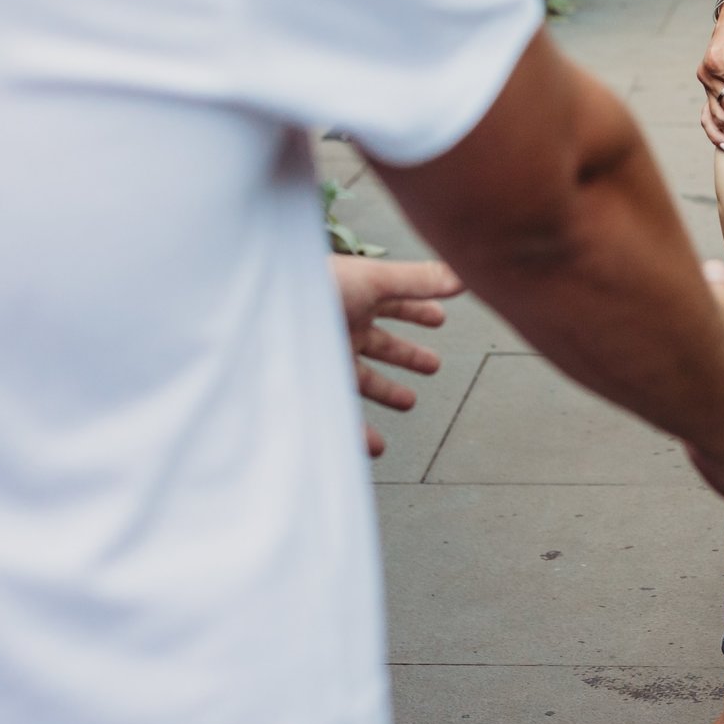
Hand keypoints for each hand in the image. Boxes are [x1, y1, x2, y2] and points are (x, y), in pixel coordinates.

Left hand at [329, 255, 465, 456]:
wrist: (260, 312)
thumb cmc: (313, 287)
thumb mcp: (373, 279)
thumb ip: (418, 281)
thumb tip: (463, 276)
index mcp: (356, 297)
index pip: (395, 303)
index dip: (419, 310)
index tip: (439, 319)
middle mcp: (342, 326)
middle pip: (381, 342)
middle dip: (407, 353)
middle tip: (432, 365)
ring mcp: (326, 357)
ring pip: (364, 378)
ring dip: (388, 390)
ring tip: (409, 402)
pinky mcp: (312, 387)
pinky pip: (339, 415)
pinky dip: (359, 433)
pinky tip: (375, 446)